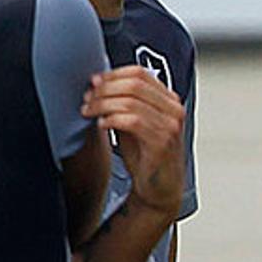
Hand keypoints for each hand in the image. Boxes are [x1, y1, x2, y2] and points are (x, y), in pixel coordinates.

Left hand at [83, 67, 188, 219]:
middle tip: (87, 99)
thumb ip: (121, 102)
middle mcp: (174, 110)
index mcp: (169, 100)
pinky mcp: (162, 142)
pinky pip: (132, 121)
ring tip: (89, 112)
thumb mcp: (132, 123)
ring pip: (130, 101)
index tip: (93, 83)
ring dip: (103, 104)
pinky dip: (112, 119)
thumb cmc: (146, 156)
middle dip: (104, 89)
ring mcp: (170, 126)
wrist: (159, 188)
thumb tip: (97, 82)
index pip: (139, 73)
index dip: (112, 74)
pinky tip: (102, 125)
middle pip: (134, 84)